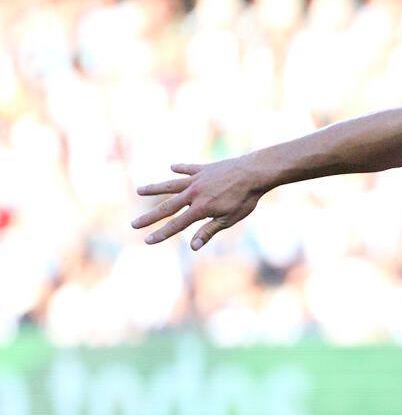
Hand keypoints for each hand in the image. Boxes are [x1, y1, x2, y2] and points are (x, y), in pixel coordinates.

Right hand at [130, 157, 268, 250]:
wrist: (254, 173)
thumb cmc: (245, 199)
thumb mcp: (229, 219)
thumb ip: (209, 231)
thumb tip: (193, 247)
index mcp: (200, 208)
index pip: (176, 224)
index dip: (161, 233)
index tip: (146, 240)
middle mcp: (193, 193)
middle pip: (167, 207)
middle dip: (150, 217)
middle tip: (133, 224)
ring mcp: (197, 179)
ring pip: (171, 185)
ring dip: (154, 188)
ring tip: (139, 190)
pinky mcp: (204, 169)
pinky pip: (188, 169)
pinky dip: (180, 168)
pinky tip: (172, 167)